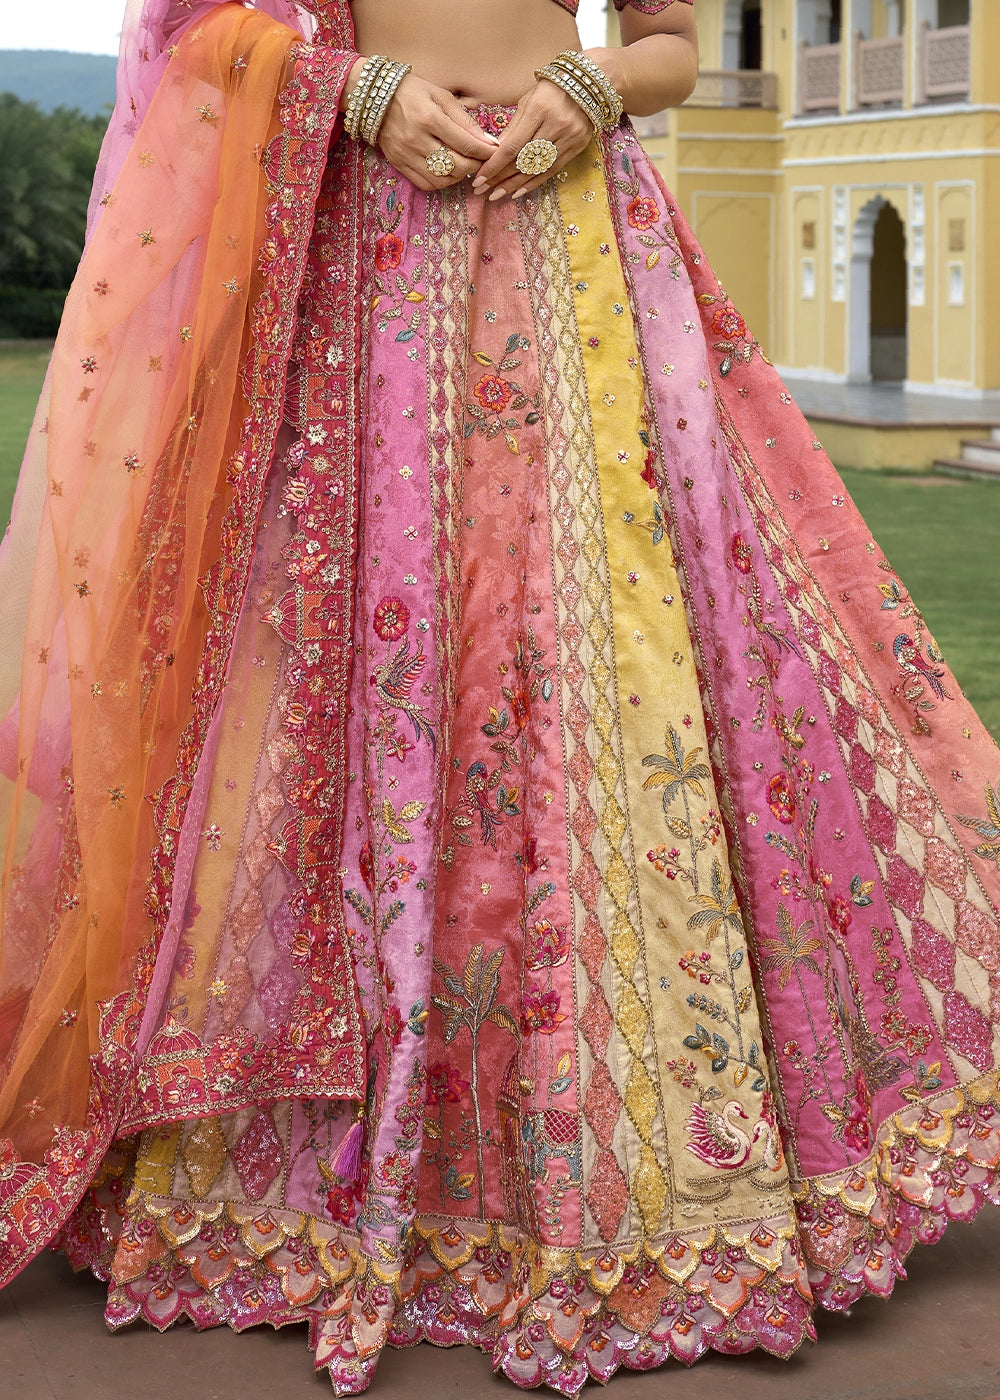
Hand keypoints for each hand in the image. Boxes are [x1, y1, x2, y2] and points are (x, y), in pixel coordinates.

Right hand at [375, 73, 501, 190]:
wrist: (375, 97)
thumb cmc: (413, 91)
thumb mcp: (441, 95)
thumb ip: (465, 120)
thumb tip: (488, 141)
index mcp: (430, 118)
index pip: (466, 144)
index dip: (485, 152)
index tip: (495, 151)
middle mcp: (417, 140)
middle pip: (457, 166)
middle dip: (475, 165)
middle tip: (481, 159)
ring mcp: (406, 155)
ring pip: (443, 180)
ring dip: (459, 176)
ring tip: (465, 164)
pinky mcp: (399, 164)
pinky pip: (426, 184)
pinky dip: (442, 182)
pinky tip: (447, 172)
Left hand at [470, 78, 594, 202]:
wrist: (588, 83)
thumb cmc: (551, 89)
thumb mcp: (528, 100)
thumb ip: (513, 126)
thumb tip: (495, 151)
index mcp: (539, 109)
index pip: (512, 145)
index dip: (494, 165)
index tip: (478, 178)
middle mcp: (555, 125)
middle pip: (523, 160)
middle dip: (500, 177)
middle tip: (481, 190)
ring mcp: (569, 138)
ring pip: (537, 168)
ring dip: (514, 184)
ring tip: (496, 194)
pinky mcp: (577, 146)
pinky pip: (552, 170)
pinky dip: (533, 182)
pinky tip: (518, 191)